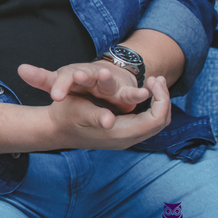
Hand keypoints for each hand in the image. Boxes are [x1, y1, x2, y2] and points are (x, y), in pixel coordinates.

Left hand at [19, 60, 147, 112]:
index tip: (55, 95)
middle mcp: (89, 76)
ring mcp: (107, 82)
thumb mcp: (59, 81)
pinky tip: (143, 93)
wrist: (105, 75)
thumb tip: (19, 68)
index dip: (58, 84)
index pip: (61, 77)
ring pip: (106, 81)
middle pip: (84, 74)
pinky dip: (136, 93)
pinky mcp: (124, 91)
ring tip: (105, 77)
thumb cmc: (79, 80)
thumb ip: (41, 78)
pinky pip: (130, 93)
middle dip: (81, 77)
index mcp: (71, 75)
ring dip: (107, 79)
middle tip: (78, 77)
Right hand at [41, 74, 172, 150]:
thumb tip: (108, 121)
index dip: (161, 99)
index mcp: (120, 133)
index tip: (155, 79)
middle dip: (163, 99)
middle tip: (158, 79)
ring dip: (158, 103)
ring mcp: (125, 138)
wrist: (54, 130)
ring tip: (155, 83)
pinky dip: (150, 108)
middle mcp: (126, 138)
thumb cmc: (65, 116)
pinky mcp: (121, 134)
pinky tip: (144, 94)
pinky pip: (145, 122)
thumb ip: (95, 115)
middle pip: (159, 122)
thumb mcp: (78, 112)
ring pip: (154, 123)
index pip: (155, 120)